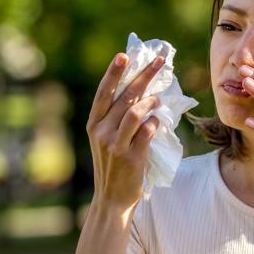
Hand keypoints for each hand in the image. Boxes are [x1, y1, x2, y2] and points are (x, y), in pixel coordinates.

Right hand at [86, 53, 165, 209]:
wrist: (112, 199)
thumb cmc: (113, 165)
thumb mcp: (106, 139)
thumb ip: (116, 118)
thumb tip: (140, 91)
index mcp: (93, 124)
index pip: (103, 92)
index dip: (113, 73)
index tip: (125, 55)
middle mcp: (101, 132)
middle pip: (125, 97)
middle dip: (144, 76)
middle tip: (160, 61)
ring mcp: (115, 145)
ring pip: (136, 112)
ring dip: (152, 101)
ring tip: (159, 99)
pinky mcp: (131, 157)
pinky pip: (147, 131)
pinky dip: (155, 122)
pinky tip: (158, 121)